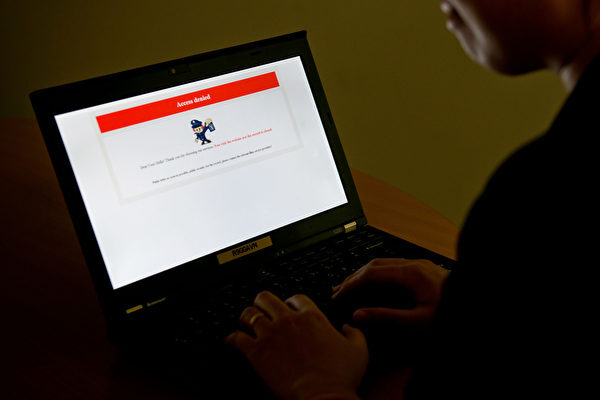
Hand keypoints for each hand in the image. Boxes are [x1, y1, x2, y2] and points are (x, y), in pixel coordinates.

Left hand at [226, 291, 367, 399]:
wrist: (323, 397)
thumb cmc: (341, 377)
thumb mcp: (359, 350)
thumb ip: (354, 333)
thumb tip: (347, 327)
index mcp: (312, 317)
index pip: (296, 298)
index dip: (291, 303)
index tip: (289, 310)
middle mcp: (288, 321)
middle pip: (266, 297)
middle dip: (263, 303)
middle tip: (262, 310)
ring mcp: (270, 334)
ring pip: (248, 313)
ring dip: (246, 318)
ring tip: (245, 323)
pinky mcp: (256, 352)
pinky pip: (236, 338)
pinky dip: (232, 338)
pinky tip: (232, 341)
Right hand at [332, 258, 448, 328]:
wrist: (477, 303)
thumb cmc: (451, 313)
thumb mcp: (418, 322)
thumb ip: (387, 317)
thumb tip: (359, 314)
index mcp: (410, 273)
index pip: (370, 273)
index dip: (351, 284)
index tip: (338, 295)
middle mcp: (414, 264)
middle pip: (374, 265)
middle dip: (353, 277)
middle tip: (337, 291)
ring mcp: (419, 265)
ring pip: (383, 264)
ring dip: (363, 274)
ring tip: (349, 287)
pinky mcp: (424, 270)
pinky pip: (393, 267)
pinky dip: (377, 275)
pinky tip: (373, 284)